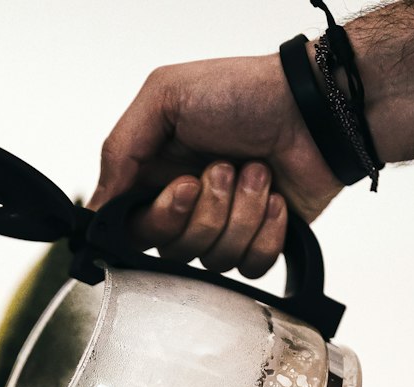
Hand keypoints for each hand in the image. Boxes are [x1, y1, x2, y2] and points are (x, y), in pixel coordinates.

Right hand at [89, 53, 343, 275]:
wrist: (317, 105)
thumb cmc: (245, 92)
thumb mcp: (165, 96)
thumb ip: (119, 150)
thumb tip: (96, 208)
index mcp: (156, 176)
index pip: (134, 230)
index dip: (159, 219)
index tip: (183, 187)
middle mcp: (186, 207)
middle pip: (173, 252)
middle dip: (205, 211)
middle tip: (224, 168)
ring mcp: (224, 227)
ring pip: (214, 260)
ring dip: (241, 212)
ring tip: (257, 172)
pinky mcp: (260, 242)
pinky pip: (250, 267)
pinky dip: (267, 231)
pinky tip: (277, 197)